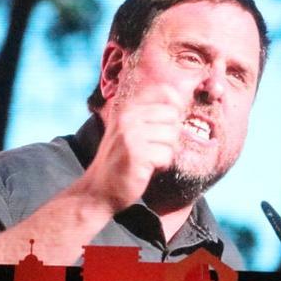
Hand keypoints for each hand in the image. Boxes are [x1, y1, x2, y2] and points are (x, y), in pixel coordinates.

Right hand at [84, 83, 185, 211]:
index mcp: (127, 108)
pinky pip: (167, 155)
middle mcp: (128, 117)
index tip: (171, 123)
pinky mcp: (136, 154)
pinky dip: (162, 165)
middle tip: (156, 148)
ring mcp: (131, 135)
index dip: (177, 105)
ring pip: (172, 136)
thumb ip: (148, 116)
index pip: (165, 91)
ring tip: (150, 159)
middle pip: (173, 115)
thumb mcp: (129, 131)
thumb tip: (182, 107)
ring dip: (166, 152)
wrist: (98, 189)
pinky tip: (148, 168)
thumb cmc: (120, 161)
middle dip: (171, 135)